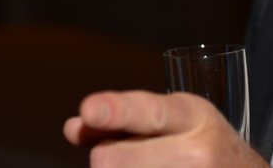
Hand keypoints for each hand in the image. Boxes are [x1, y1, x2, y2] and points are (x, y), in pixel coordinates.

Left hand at [62, 90, 267, 167]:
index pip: (146, 112)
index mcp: (190, 116)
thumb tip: (73, 128)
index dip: (114, 111)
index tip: (89, 111)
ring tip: (152, 165)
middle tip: (135, 156)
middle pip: (110, 160)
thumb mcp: (172, 117)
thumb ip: (121, 118)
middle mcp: (195, 154)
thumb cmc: (198, 142)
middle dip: (107, 157)